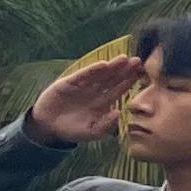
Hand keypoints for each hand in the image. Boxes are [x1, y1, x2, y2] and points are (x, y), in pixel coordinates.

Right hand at [26, 50, 145, 143]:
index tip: (142, 74)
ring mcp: (82, 86)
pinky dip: (91, 70)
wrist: (48, 127)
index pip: (119, 89)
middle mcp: (95, 91)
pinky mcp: (68, 83)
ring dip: (111, 66)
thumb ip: (106, 125)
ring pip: (100, 74)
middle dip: (125, 70)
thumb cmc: (73, 130)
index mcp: (103, 102)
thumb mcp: (92, 132)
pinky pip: (82, 76)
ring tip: (124, 58)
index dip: (130, 81)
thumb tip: (119, 113)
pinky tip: (102, 65)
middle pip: (113, 78)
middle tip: (138, 61)